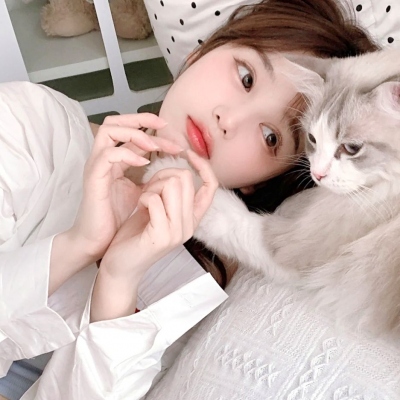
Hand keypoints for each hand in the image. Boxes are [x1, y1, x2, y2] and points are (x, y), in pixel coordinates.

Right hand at [70, 113, 182, 261]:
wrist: (97, 239)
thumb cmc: (115, 216)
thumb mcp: (138, 191)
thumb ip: (148, 177)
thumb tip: (168, 169)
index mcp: (113, 160)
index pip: (128, 131)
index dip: (149, 127)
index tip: (171, 132)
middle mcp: (102, 158)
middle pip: (114, 122)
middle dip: (140, 119)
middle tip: (164, 126)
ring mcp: (96, 166)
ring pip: (108, 131)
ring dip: (134, 134)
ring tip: (154, 146)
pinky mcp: (93, 178)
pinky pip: (107, 155)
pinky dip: (126, 153)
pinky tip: (143, 163)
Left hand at [100, 150, 217, 279]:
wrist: (120, 265)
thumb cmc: (136, 234)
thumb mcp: (157, 208)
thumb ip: (169, 191)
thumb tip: (174, 167)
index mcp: (192, 218)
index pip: (211, 186)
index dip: (203, 166)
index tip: (187, 153)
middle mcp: (190, 225)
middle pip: (185, 178)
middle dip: (162, 176)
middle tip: (148, 190)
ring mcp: (178, 232)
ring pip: (172, 185)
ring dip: (152, 187)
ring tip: (143, 201)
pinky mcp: (163, 236)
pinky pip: (154, 199)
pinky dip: (143, 198)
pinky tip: (138, 209)